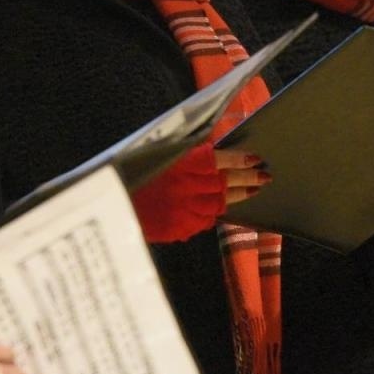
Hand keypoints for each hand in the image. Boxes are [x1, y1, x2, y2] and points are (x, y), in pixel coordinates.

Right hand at [131, 143, 260, 243]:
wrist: (108, 205)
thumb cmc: (129, 173)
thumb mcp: (154, 152)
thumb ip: (183, 150)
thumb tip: (211, 145)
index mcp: (176, 162)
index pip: (216, 159)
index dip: (238, 159)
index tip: (254, 158)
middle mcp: (182, 186)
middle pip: (224, 182)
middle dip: (247, 178)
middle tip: (265, 176)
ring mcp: (181, 210)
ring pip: (219, 203)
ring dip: (237, 196)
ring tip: (252, 190)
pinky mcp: (177, 229)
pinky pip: (203, 221)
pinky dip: (212, 212)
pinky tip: (219, 207)